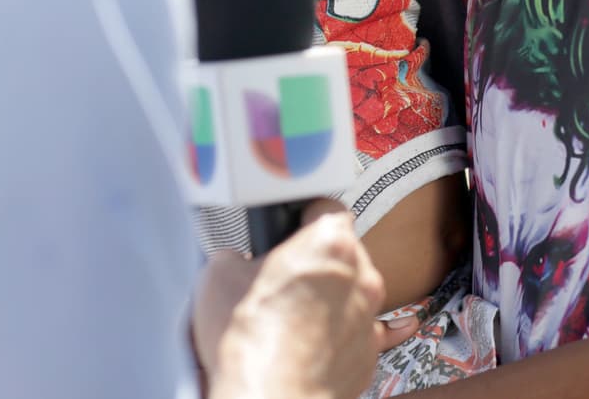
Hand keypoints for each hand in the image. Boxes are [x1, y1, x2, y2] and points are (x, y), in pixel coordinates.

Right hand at [196, 200, 387, 398]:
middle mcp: (361, 275)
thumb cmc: (250, 338)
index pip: (326, 208)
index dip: (304, 217)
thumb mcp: (219, 273)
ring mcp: (369, 317)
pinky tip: (348, 334)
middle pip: (344, 253)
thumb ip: (237, 256)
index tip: (292, 228)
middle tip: (284, 279)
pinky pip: (366, 336)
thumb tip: (237, 264)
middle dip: (317, 262)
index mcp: (330, 243)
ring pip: (355, 294)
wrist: (271, 396)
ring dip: (333, 298)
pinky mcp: (369, 356)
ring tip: (296, 315)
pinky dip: (350, 335)